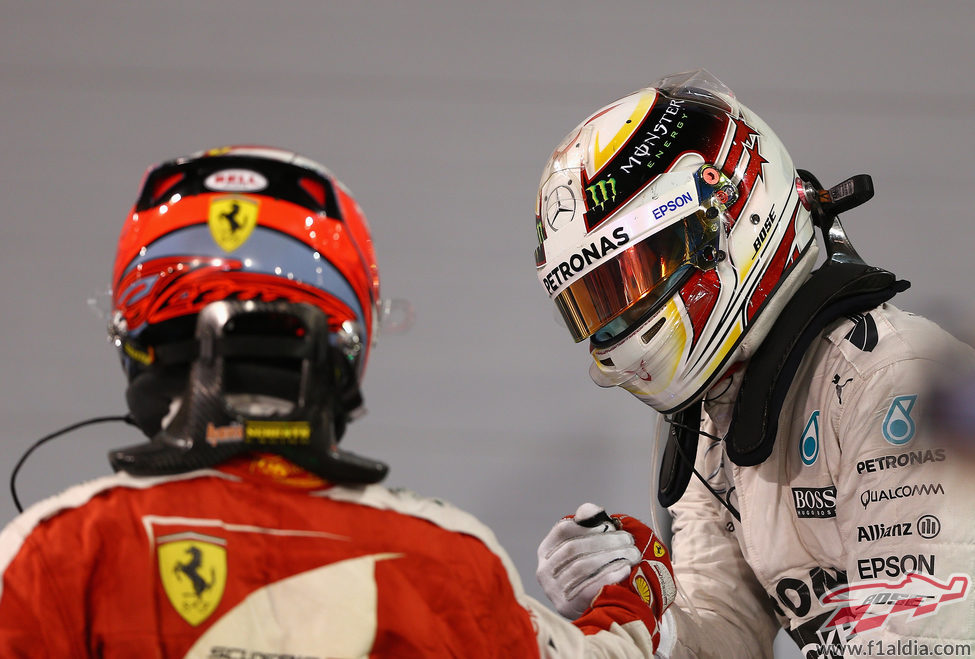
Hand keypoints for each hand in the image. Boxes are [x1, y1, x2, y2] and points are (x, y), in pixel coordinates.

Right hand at [536, 502, 641, 618]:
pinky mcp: (567, 606)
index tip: (610, 525)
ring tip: (632, 553)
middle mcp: (544, 570)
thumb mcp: (584, 546)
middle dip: (605, 541)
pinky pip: (589, 588)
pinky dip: (609, 576)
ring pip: (583, 566)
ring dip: (611, 557)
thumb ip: (587, 524)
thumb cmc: (589, 571)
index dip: (587, 525)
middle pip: (574, 548)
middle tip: (629, 539)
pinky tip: (625, 569)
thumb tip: (589, 510)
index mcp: (546, 551)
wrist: (591, 608)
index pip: (563, 530)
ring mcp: (553, 590)